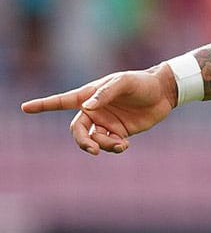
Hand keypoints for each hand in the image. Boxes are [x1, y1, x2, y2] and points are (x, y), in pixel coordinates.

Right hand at [21, 64, 177, 154]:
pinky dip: (113, 148)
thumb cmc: (141, 83)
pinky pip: (109, 145)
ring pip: (93, 141)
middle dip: (81, 142)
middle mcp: (94, 111)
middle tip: (92, 150)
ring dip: (102, 146)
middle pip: (76, 131)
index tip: (24, 107)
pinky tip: (123, 146)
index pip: (61, 102)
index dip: (42, 105)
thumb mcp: (124, 83)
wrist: (164, 93)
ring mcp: (105, 123)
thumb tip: (87, 107)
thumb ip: (105, 93)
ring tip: (120, 144)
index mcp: (89, 96)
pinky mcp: (119, 132)